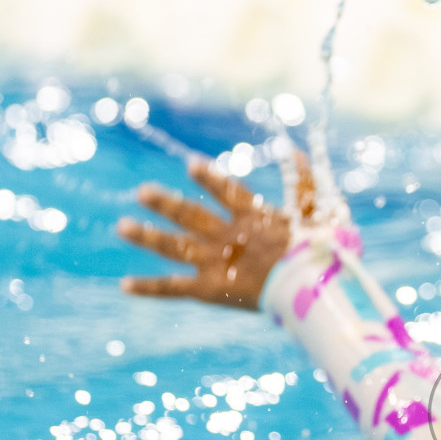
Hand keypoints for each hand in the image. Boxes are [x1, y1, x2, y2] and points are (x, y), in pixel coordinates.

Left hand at [117, 160, 305, 309]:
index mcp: (253, 217)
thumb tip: (296, 150)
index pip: (226, 191)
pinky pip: (174, 287)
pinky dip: (149, 288)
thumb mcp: (317, 213)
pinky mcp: (209, 288)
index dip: (209, 178)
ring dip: (147, 236)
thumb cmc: (318, 251)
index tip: (191, 164)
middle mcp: (227, 235)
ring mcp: (215, 261)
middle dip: (164, 203)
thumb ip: (304, 183)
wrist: (307, 285)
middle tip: (141, 192)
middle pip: (189, 215)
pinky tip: (124, 285)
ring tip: (122, 227)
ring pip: (174, 246)